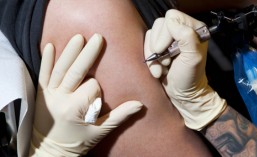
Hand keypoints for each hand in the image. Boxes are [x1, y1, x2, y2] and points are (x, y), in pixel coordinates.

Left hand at [29, 34, 142, 155]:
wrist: (51, 151)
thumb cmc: (77, 142)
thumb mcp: (100, 131)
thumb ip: (120, 116)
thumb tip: (140, 104)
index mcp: (76, 109)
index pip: (92, 87)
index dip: (97, 89)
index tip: (97, 100)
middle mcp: (61, 99)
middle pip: (76, 71)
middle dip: (88, 54)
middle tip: (98, 37)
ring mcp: (50, 95)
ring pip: (60, 69)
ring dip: (70, 52)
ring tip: (79, 37)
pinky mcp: (42, 93)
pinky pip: (43, 74)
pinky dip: (46, 60)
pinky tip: (50, 46)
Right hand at [144, 9, 226, 130]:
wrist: (182, 95)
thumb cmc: (190, 78)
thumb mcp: (192, 58)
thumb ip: (186, 37)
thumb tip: (170, 22)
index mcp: (193, 29)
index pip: (172, 17)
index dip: (166, 34)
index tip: (169, 51)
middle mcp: (180, 31)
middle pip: (159, 24)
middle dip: (159, 46)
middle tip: (166, 61)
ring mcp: (168, 39)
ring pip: (151, 35)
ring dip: (153, 55)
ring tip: (162, 68)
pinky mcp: (158, 48)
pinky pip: (146, 45)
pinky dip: (150, 60)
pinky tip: (158, 70)